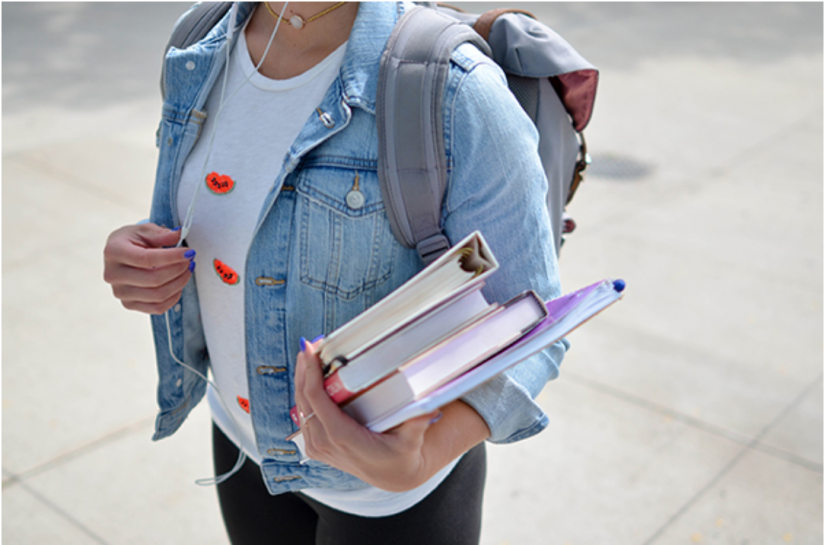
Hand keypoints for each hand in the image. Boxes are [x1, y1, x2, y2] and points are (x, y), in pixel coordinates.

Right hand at [103, 223, 195, 314]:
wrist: (120, 254)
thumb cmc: (133, 240)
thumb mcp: (145, 230)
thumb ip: (161, 233)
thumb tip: (178, 235)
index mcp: (114, 252)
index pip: (147, 259)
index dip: (172, 257)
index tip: (189, 252)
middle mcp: (113, 275)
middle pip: (154, 280)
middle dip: (178, 270)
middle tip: (190, 261)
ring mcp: (120, 292)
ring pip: (158, 296)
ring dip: (179, 283)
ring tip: (187, 270)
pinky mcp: (129, 304)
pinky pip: (157, 308)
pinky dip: (173, 297)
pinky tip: (179, 284)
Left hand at [294, 339, 489, 491]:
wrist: (393, 476)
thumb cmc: (401, 455)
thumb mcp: (412, 440)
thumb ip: (417, 422)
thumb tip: (430, 406)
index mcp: (342, 437)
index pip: (316, 400)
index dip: (310, 373)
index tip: (310, 350)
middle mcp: (325, 443)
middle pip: (304, 399)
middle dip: (304, 370)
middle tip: (308, 345)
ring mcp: (318, 447)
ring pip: (300, 407)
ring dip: (301, 380)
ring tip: (308, 355)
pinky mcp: (317, 447)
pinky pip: (304, 417)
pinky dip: (304, 395)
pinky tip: (308, 377)